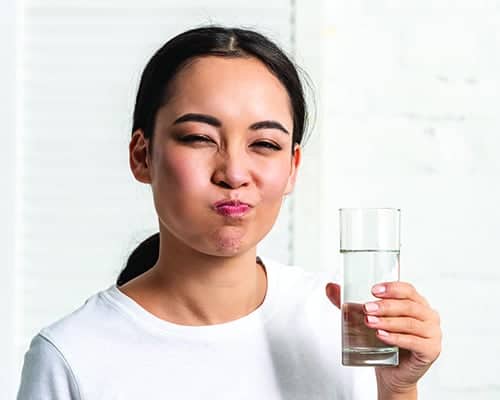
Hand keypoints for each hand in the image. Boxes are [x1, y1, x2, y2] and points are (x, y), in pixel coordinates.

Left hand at [326, 282, 441, 395]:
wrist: (391, 372)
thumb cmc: (383, 341)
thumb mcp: (366, 319)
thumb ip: (349, 303)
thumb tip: (329, 287)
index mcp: (417, 303)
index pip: (408, 289)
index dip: (392, 287)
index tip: (373, 290)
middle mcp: (429, 316)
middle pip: (409, 305)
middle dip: (386, 306)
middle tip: (367, 308)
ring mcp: (433, 333)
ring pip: (410, 323)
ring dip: (388, 321)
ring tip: (370, 322)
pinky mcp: (431, 351)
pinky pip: (414, 342)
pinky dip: (396, 338)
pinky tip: (382, 336)